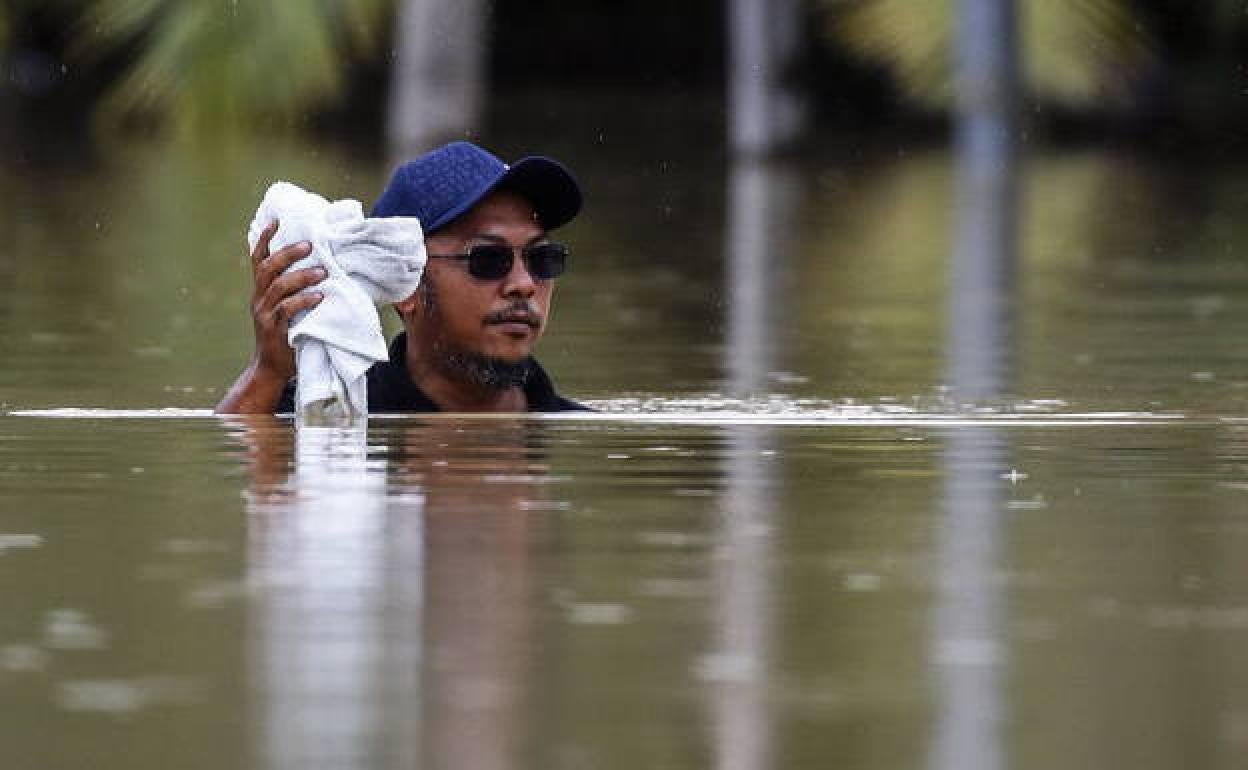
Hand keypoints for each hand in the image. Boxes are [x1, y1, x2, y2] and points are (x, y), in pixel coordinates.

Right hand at [248, 220, 325, 380]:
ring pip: (278, 287)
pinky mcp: (273, 329)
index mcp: (261, 291)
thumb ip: (293, 291)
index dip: (265, 239)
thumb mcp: (285, 309)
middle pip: (268, 268)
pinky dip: (303, 301)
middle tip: (309, 245)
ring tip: (322, 272)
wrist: (271, 368)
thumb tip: (321, 267)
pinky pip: (286, 310)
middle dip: (287, 253)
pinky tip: (319, 297)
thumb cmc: (286, 335)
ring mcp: (264, 314)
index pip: (258, 259)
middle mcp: (259, 299)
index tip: (277, 220)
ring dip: (301, 276)